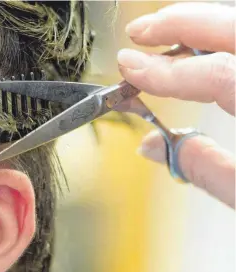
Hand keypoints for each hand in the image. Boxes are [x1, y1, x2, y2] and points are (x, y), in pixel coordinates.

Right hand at [117, 2, 234, 207]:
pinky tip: (200, 49)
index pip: (218, 74)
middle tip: (138, 32)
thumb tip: (151, 147)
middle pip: (235, 25)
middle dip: (180, 22)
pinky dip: (220, 36)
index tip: (128, 68)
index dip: (166, 70)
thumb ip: (200, 167)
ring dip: (200, 23)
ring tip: (161, 34)